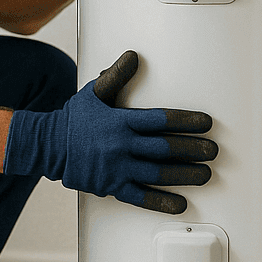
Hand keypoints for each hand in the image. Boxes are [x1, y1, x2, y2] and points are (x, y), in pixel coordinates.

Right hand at [4, 51, 216, 213]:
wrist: (48, 147)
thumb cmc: (73, 120)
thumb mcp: (94, 93)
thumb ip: (116, 76)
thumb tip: (133, 57)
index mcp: (120, 121)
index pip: (160, 120)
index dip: (186, 121)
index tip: (206, 123)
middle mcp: (121, 146)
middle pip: (164, 148)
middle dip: (192, 150)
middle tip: (213, 151)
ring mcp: (116, 169)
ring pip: (157, 173)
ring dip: (184, 175)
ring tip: (205, 174)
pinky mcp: (111, 187)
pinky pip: (141, 197)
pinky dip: (161, 202)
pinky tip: (180, 204)